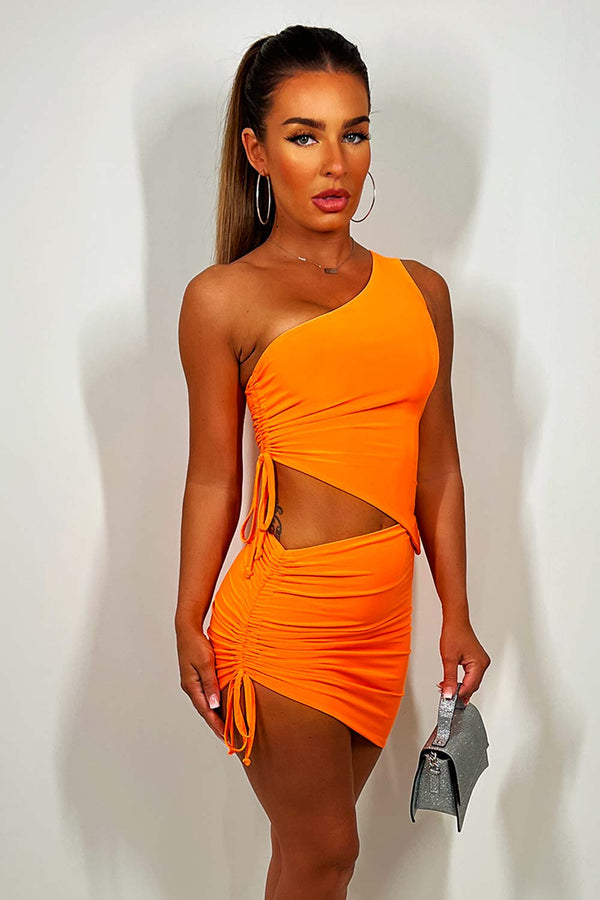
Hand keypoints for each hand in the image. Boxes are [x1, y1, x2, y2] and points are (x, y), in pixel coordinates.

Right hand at [175, 615, 224, 741]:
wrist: (187, 629)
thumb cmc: (196, 644)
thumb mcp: (205, 663)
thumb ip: (210, 684)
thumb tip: (213, 705)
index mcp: (191, 686)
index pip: (206, 711)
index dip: (216, 725)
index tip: (226, 737)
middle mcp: (190, 687)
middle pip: (204, 710)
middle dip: (215, 725)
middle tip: (228, 739)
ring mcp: (192, 682)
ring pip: (205, 704)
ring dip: (214, 716)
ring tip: (225, 728)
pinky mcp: (196, 677)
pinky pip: (206, 695)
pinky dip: (213, 704)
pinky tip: (220, 707)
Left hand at [437, 617, 490, 704]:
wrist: (455, 620)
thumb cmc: (454, 633)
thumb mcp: (448, 658)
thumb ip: (449, 678)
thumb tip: (449, 693)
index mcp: (479, 664)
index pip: (470, 686)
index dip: (458, 695)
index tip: (448, 699)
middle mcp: (483, 663)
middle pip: (472, 686)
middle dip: (458, 691)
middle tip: (445, 694)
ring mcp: (480, 661)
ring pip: (471, 681)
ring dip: (460, 686)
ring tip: (446, 688)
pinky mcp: (476, 659)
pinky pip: (471, 675)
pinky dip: (462, 680)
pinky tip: (453, 682)